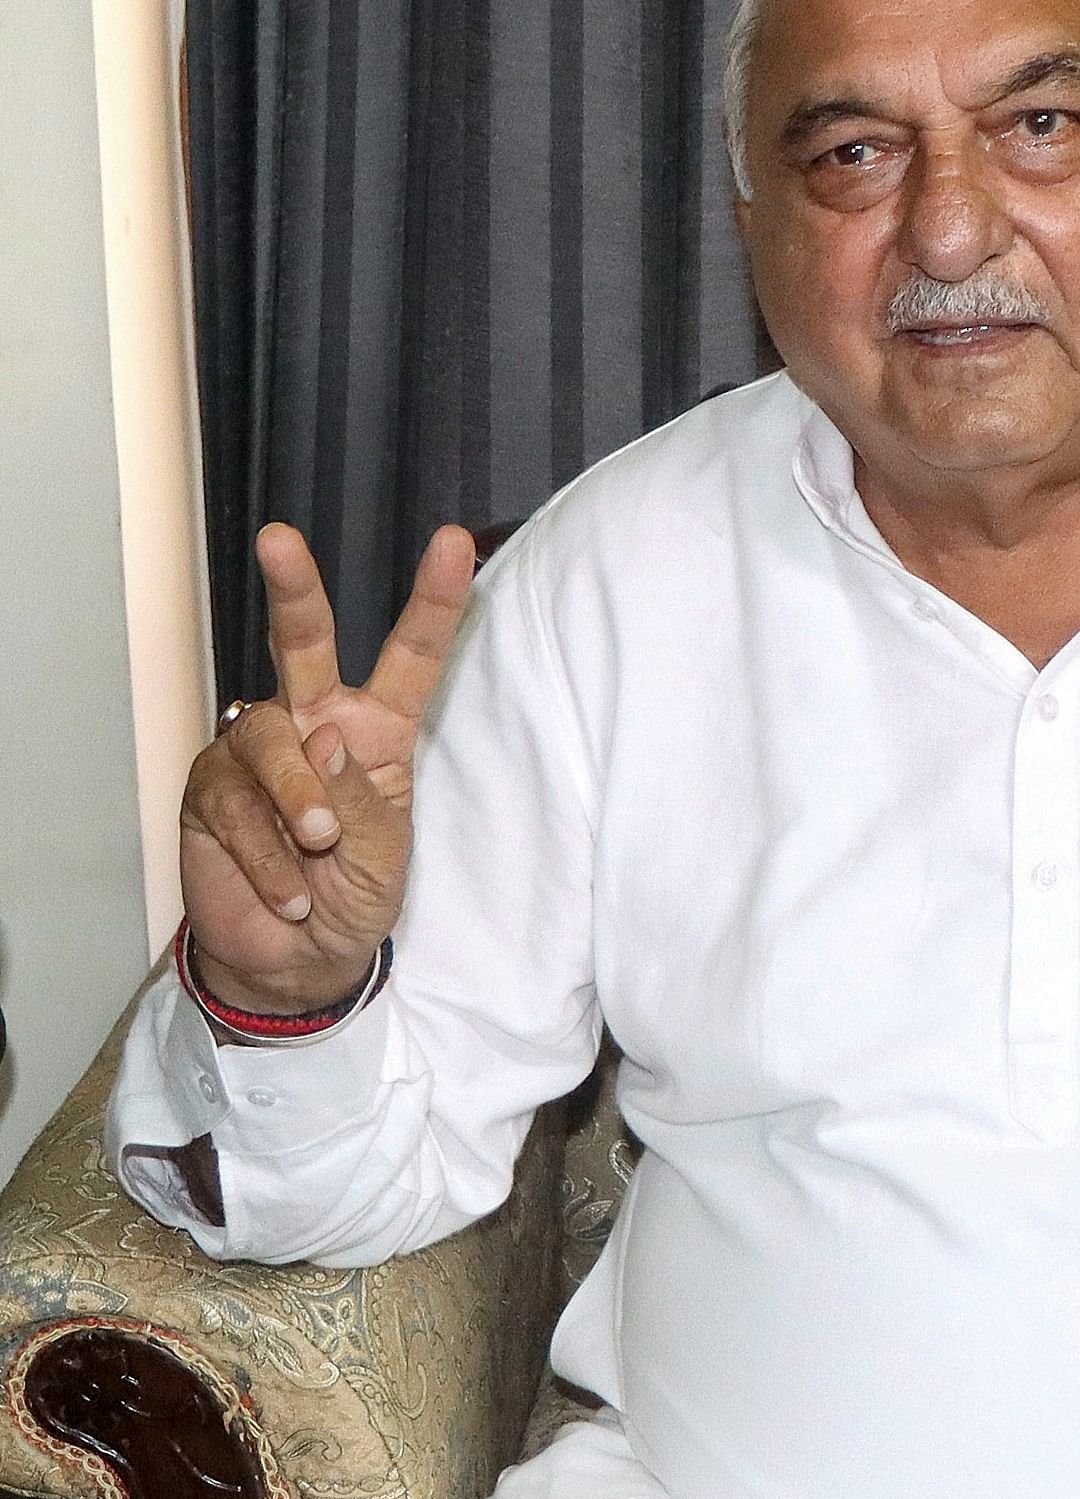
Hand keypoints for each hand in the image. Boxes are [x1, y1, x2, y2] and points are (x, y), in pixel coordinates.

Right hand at [178, 523, 476, 1015]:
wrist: (295, 959)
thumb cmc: (352, 897)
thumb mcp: (381, 854)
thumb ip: (358, 798)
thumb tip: (323, 736)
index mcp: (377, 730)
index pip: (410, 658)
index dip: (433, 601)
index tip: (453, 541)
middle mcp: (312, 723)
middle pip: (302, 643)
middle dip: (294, 589)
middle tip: (279, 539)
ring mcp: (254, 751)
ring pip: (269, 744)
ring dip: (296, 805)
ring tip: (317, 855)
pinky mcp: (207, 788)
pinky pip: (235, 806)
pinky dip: (267, 857)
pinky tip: (288, 890)